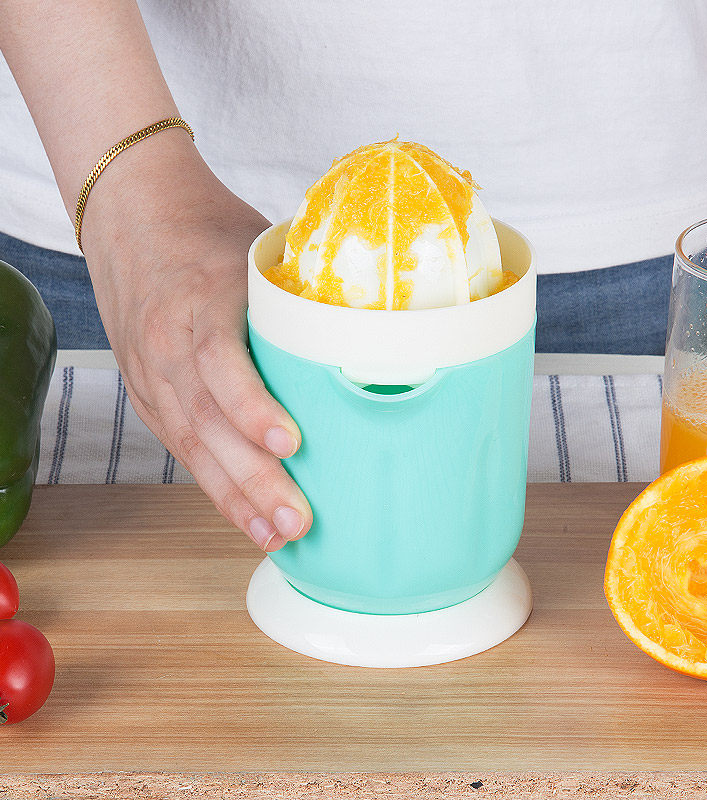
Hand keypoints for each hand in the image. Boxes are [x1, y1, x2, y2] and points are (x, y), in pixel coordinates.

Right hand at [80, 132, 311, 550]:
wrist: (130, 215)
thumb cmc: (203, 230)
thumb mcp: (254, 247)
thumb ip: (300, 290)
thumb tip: (372, 322)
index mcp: (199, 305)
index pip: (220, 365)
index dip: (252, 407)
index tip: (291, 443)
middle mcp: (167, 349)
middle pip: (209, 424)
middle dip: (253, 480)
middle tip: (298, 521)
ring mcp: (153, 377)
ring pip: (194, 447)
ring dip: (237, 498)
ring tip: (278, 536)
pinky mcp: (149, 396)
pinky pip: (182, 448)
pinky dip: (215, 486)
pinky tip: (246, 517)